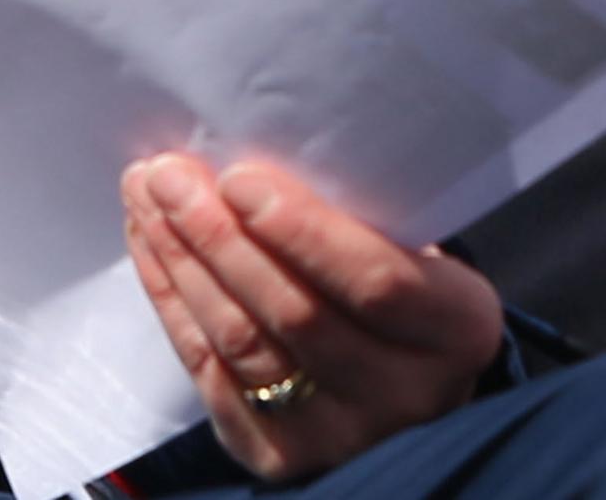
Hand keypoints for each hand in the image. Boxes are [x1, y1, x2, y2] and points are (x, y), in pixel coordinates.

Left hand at [121, 154, 505, 480]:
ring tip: (148, 197)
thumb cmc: (407, 288)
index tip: (240, 178)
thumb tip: (259, 151)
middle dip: (219, 236)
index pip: (376, 282)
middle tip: (169, 173)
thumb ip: (365, 216)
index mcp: (457, 330)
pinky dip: (173, 302)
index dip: (302, 231)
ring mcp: (338, 435)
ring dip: (184, 261)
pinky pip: (209, 372)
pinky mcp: (277, 454)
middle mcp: (405, 395)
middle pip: (295, 314)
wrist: (405, 387)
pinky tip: (152, 247)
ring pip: (242, 342)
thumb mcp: (418, 247)